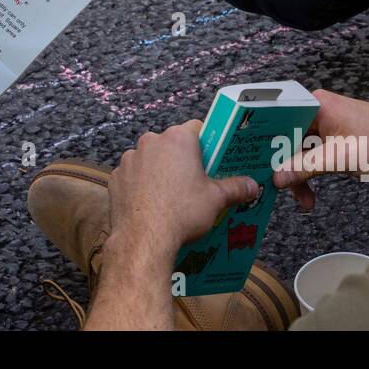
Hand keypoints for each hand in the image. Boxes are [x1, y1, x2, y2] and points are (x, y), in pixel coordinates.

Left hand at [108, 120, 258, 259]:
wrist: (144, 239)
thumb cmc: (182, 213)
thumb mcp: (216, 199)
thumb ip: (236, 188)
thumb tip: (253, 186)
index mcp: (178, 139)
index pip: (197, 129)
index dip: (207, 143)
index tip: (212, 160)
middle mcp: (151, 141)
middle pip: (172, 144)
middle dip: (182, 159)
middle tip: (194, 182)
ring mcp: (130, 158)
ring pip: (150, 159)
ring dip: (159, 171)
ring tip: (171, 196)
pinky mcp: (116, 177)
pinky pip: (133, 175)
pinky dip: (141, 185)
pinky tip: (151, 204)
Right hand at [272, 89, 368, 210]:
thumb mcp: (339, 158)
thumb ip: (304, 167)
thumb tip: (277, 178)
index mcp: (313, 104)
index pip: (277, 122)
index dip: (264, 145)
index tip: (256, 167)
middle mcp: (316, 109)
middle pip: (287, 139)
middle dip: (286, 168)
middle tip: (285, 192)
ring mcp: (326, 121)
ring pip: (300, 149)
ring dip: (301, 174)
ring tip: (306, 200)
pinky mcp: (335, 133)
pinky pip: (313, 152)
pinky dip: (312, 170)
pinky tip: (314, 188)